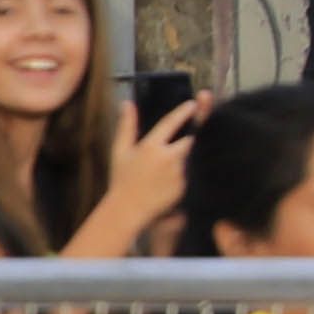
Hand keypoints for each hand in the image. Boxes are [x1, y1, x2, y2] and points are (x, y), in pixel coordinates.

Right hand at [105, 94, 203, 232]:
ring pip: (186, 158)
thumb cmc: (122, 180)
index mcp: (151, 147)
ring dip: (179, 159)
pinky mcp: (184, 186)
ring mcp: (178, 173)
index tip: (193, 104)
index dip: (184, 112)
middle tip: (172, 148)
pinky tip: (164, 183)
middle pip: (188, 140)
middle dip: (186, 139)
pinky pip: (186, 174)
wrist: (128, 210)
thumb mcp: (120, 151)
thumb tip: (128, 104)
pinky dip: (180, 174)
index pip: (172, 122)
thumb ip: (126, 126)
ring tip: (160, 172)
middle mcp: (168, 158)